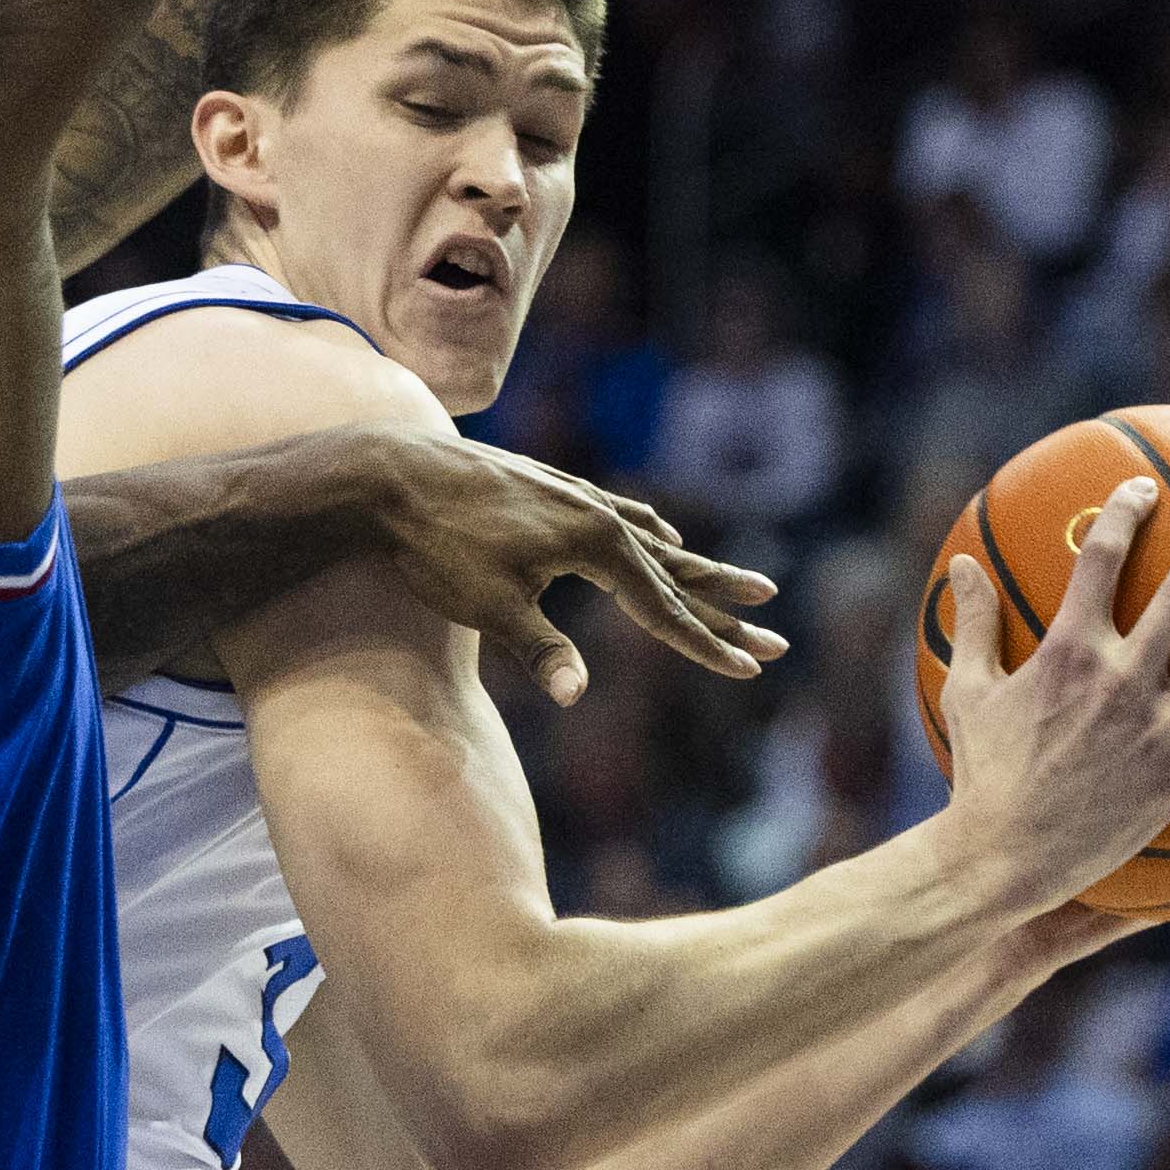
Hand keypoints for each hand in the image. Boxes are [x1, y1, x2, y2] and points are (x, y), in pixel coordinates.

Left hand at [365, 430, 783, 702]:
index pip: (662, 609)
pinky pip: (619, 513)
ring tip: (741, 583)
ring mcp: (575, 497)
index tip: (750, 669)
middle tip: (779, 633)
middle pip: (675, 572)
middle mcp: (597, 514)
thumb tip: (576, 696)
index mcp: (595, 544)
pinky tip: (656, 531)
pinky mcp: (548, 487)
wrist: (390, 473)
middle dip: (725, 607)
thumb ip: (540, 650)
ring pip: (650, 540)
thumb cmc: (436, 546)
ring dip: (695, 566)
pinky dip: (649, 530)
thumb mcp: (489, 608)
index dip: (706, 644)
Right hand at [933, 479, 1169, 916]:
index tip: (1144, 490)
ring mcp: (1155, 730)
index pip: (1100, 562)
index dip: (1124, 516)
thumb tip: (961, 564)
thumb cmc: (982, 770)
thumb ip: (973, 623)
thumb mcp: (966, 689)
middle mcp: (1120, 680)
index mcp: (1069, 652)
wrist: (1004, 851)